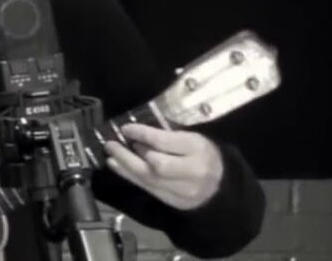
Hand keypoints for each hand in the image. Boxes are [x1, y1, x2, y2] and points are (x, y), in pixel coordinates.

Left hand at [104, 123, 223, 209]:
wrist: (222, 185)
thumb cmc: (202, 153)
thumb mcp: (193, 136)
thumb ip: (169, 133)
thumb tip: (136, 128)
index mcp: (198, 148)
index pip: (166, 142)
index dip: (143, 135)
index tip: (126, 128)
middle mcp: (192, 171)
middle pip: (157, 165)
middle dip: (130, 155)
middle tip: (111, 143)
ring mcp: (184, 190)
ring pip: (149, 180)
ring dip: (125, 166)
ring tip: (109, 155)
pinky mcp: (174, 202)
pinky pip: (148, 189)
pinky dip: (130, 177)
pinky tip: (117, 166)